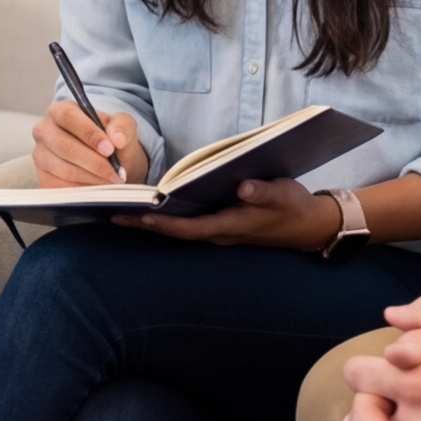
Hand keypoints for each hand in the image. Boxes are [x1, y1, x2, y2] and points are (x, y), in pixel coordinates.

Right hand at [31, 100, 147, 185]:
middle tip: (115, 171)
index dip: (88, 133)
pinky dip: (85, 189)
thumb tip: (117, 139)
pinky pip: (63, 187)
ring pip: (64, 169)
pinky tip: (99, 186)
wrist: (107, 162)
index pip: (67, 116)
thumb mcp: (122, 126)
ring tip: (111, 179)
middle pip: (64, 146)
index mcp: (59, 111)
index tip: (109, 149)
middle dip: (93, 161)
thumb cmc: (110, 140)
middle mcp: (44, 131)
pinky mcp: (44, 179)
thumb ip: (122, 126)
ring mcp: (40, 156)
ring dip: (93, 177)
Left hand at [117, 176, 337, 248]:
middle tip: (110, 212)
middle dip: (144, 223)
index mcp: (231, 226)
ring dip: (151, 220)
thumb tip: (244, 188)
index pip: (189, 229)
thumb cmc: (294, 208)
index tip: (138, 214)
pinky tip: (151, 204)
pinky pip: (186, 223)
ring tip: (120, 208)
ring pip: (178, 228)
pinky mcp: (220, 224)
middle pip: (175, 231)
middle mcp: (220, 232)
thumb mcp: (284, 196)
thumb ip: (265, 193)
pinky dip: (166, 215)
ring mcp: (219, 230)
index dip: (163, 223)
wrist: (309, 226)